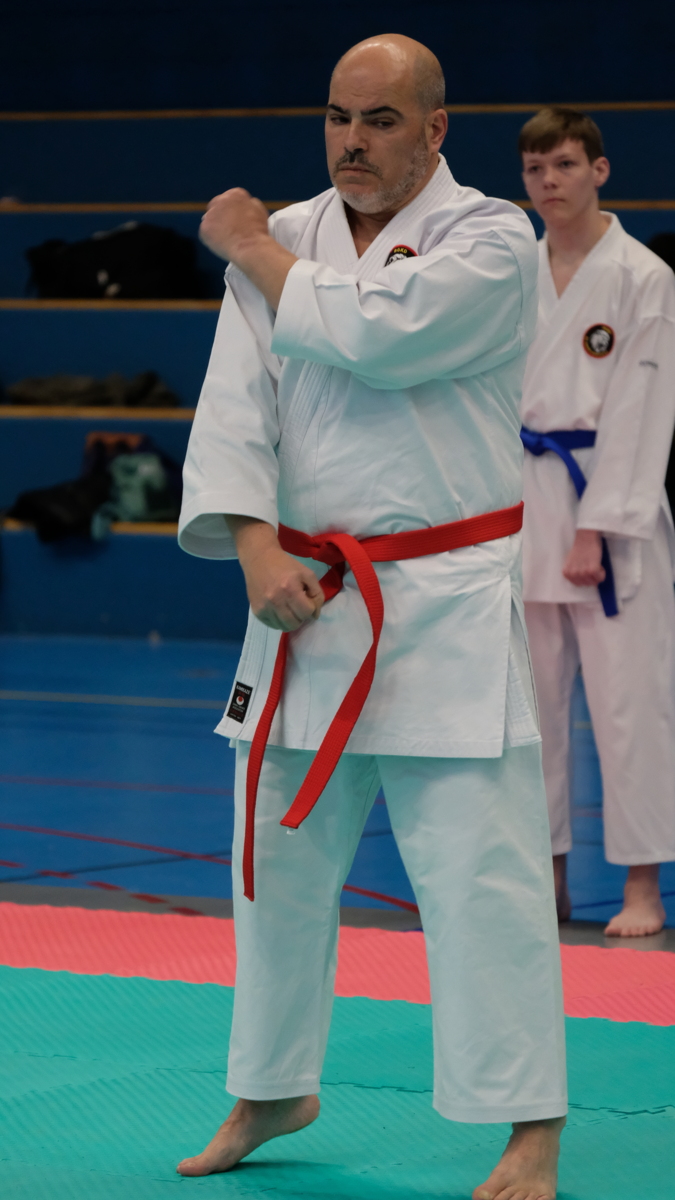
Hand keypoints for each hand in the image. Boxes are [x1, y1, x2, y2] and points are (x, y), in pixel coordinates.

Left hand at [200, 188, 297, 309]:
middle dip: (221, 216)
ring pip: (210, 219)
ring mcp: (210, 214)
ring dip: (215, 226)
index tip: (237, 221)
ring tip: (225, 238)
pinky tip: (220, 244)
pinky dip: (210, 239)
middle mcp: (220, 200)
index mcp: (235, 194)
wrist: (250, 246)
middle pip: (216, 206)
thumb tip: (245, 205)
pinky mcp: (204, 228)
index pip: (229, 199)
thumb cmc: (259, 229)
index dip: (232, 211)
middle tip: (228, 230)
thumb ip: (250, 204)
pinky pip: (205, 233)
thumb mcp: (260, 209)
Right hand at [227, 516, 323, 630]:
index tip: (306, 599)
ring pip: (284, 627)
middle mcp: (276, 600)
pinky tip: (279, 609)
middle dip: (300, 616)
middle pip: (295, 624)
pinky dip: (279, 621)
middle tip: (298, 605)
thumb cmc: (286, 565)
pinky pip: (272, 625)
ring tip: (288, 607)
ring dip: (290, 620)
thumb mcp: (307, 574)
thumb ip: (317, 594)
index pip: (307, 612)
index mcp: (290, 588)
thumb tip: (315, 615)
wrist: (259, 559)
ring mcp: (264, 607)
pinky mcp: (256, 611)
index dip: (310, 607)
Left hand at [562, 529, 605, 586]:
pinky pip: (600, 577)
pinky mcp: (592, 570)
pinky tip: (599, 564)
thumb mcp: (571, 562)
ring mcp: (582, 573)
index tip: (586, 569)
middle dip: (591, 577)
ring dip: (597, 574)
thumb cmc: (579, 548)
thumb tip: (582, 579)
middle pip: (586, 584)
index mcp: (567, 573)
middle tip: (592, 565)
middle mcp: (573, 574)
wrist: (585, 538)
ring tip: (595, 564)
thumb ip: (574, 572)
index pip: (578, 584)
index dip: (585, 577)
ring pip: (594, 582)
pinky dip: (602, 573)